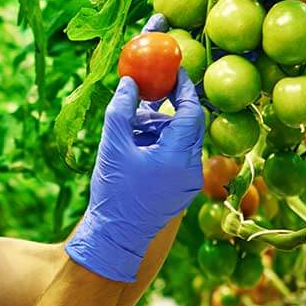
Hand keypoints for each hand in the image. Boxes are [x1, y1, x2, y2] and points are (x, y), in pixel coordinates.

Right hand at [64, 68, 204, 282]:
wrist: (115, 237)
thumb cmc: (114, 192)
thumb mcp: (113, 145)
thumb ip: (122, 109)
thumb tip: (131, 81)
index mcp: (180, 156)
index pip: (192, 111)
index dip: (183, 88)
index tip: (173, 69)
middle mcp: (192, 168)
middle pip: (187, 125)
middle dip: (167, 108)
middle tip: (150, 91)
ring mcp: (189, 181)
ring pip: (179, 141)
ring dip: (157, 128)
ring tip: (129, 128)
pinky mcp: (180, 189)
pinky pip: (175, 157)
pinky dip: (158, 145)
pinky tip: (134, 146)